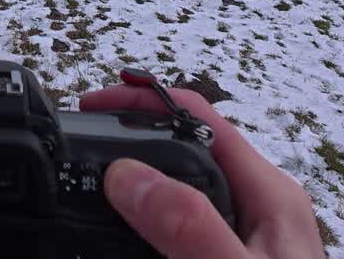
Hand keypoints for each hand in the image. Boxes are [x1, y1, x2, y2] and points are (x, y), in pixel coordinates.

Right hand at [81, 85, 325, 258]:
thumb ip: (189, 228)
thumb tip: (129, 176)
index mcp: (267, 197)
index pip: (201, 115)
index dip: (143, 99)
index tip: (89, 105)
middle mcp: (255, 212)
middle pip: (184, 148)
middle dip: (129, 139)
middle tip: (77, 148)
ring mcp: (239, 244)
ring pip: (177, 194)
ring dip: (132, 186)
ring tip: (84, 190)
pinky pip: (174, 236)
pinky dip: (138, 230)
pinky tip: (110, 242)